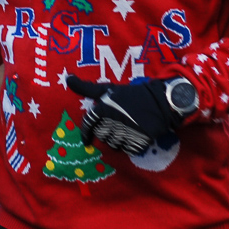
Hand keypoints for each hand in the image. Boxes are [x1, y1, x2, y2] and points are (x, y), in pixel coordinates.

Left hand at [66, 76, 190, 154]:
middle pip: (101, 136)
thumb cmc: (131, 96)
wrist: (160, 102)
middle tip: (115, 127)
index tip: (86, 141)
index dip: (86, 134)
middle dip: (106, 133)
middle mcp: (114, 120)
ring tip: (124, 131)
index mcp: (105, 107)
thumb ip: (86, 88)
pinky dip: (128, 146)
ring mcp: (127, 132)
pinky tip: (133, 137)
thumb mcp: (108, 89)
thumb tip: (68, 78)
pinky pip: (127, 150)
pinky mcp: (140, 141)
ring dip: (116, 141)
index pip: (89, 124)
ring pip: (113, 145)